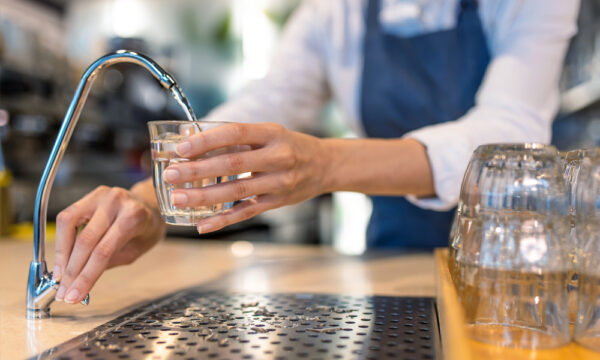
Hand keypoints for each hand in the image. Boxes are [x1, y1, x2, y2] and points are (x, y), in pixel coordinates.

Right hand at [53, 180, 164, 303]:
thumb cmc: (146, 229)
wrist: (150, 205)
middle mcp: (116, 202)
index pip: (103, 251)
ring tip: (60, 276)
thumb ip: (109, 262)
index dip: (86, 276)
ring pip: (68, 224)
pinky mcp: (89, 195)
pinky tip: (63, 257)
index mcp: (133, 217)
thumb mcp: (136, 250)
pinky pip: (66, 217)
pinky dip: (62, 240)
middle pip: (85, 240)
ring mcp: (101, 195)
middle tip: (64, 292)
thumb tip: (80, 281)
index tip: (74, 295)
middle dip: (71, 271)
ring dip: (61, 255)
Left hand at [163, 122, 329, 233]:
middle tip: (170, 174)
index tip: (182, 147)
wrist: (325, 165)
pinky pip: (247, 213)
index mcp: (273, 133)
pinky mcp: (277, 203)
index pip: (235, 133)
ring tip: (178, 197)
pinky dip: (223, 220)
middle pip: (232, 163)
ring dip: (204, 197)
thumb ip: (237, 138)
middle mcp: (278, 157)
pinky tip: (203, 225)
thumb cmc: (290, 145)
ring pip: (236, 191)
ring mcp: (279, 183)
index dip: (207, 140)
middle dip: (198, 170)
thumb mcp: (270, 133)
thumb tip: (192, 140)